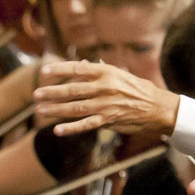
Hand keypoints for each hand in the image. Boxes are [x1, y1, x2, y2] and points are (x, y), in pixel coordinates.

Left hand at [33, 60, 179, 136]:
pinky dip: (71, 128)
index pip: (78, 69)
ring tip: (40, 110)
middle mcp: (105, 88)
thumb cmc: (140, 89)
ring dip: (56, 109)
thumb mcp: (121, 74)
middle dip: (52, 92)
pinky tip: (57, 130)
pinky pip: (86, 125)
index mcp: (108, 72)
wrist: (158, 108)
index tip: (45, 71)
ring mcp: (106, 105)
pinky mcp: (108, 121)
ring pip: (75, 108)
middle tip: (36, 94)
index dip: (60, 70)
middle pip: (72, 90)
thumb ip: (101, 70)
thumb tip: (82, 64)